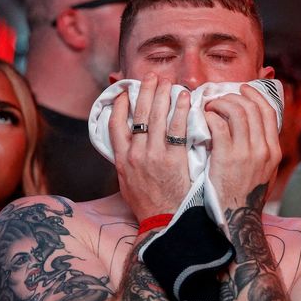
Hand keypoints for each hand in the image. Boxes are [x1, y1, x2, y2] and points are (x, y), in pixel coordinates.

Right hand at [109, 73, 190, 221]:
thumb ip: (127, 163)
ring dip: (163, 95)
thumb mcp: (128, 184)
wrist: (163, 224)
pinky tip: (185, 99)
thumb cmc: (148, 206)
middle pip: (138, 114)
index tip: (125, 91)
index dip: (118, 104)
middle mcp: (134, 155)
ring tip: (169, 82)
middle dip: (145, 91)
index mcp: (121, 160)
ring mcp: (153, 156)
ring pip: (157, 117)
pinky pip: (177, 128)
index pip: (115, 124)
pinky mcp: (173, 159)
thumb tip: (130, 147)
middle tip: (152, 77)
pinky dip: (181, 110)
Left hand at [205, 84, 280, 210]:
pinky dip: (210, 116)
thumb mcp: (263, 172)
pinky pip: (218, 125)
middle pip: (252, 107)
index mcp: (274, 150)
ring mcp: (246, 153)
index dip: (254, 95)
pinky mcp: (227, 158)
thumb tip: (253, 128)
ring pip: (236, 111)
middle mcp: (264, 149)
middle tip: (218, 98)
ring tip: (208, 107)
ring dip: (219, 103)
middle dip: (233, 96)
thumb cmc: (243, 196)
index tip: (242, 89)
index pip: (269, 110)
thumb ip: (261, 150)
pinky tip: (203, 119)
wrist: (235, 220)